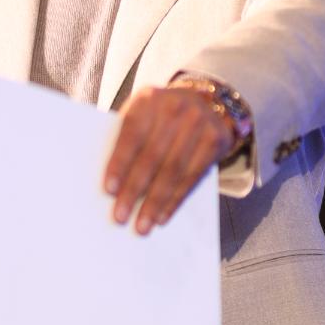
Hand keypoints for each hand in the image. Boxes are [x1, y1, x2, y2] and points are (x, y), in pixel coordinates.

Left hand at [103, 84, 237, 233]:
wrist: (206, 102)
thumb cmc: (160, 117)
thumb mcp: (143, 115)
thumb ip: (127, 139)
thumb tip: (111, 186)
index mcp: (148, 98)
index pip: (131, 133)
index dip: (120, 162)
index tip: (109, 190)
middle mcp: (175, 107)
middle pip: (152, 156)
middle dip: (135, 190)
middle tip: (120, 216)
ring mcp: (199, 122)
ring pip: (173, 170)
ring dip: (155, 202)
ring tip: (142, 225)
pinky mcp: (216, 140)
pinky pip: (192, 177)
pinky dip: (175, 200)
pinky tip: (162, 216)